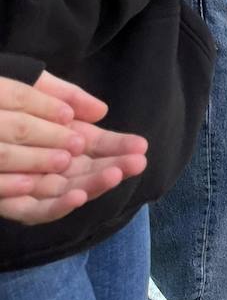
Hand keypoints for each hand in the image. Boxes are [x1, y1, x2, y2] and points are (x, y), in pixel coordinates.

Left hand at [0, 74, 148, 224]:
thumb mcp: (30, 90)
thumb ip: (63, 96)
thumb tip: (100, 111)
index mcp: (56, 141)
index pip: (93, 147)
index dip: (117, 147)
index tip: (141, 146)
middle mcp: (45, 167)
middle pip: (85, 172)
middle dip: (113, 167)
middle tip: (136, 162)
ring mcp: (26, 186)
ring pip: (65, 192)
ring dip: (92, 185)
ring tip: (114, 173)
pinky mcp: (9, 201)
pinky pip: (33, 210)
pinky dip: (54, 205)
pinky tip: (72, 193)